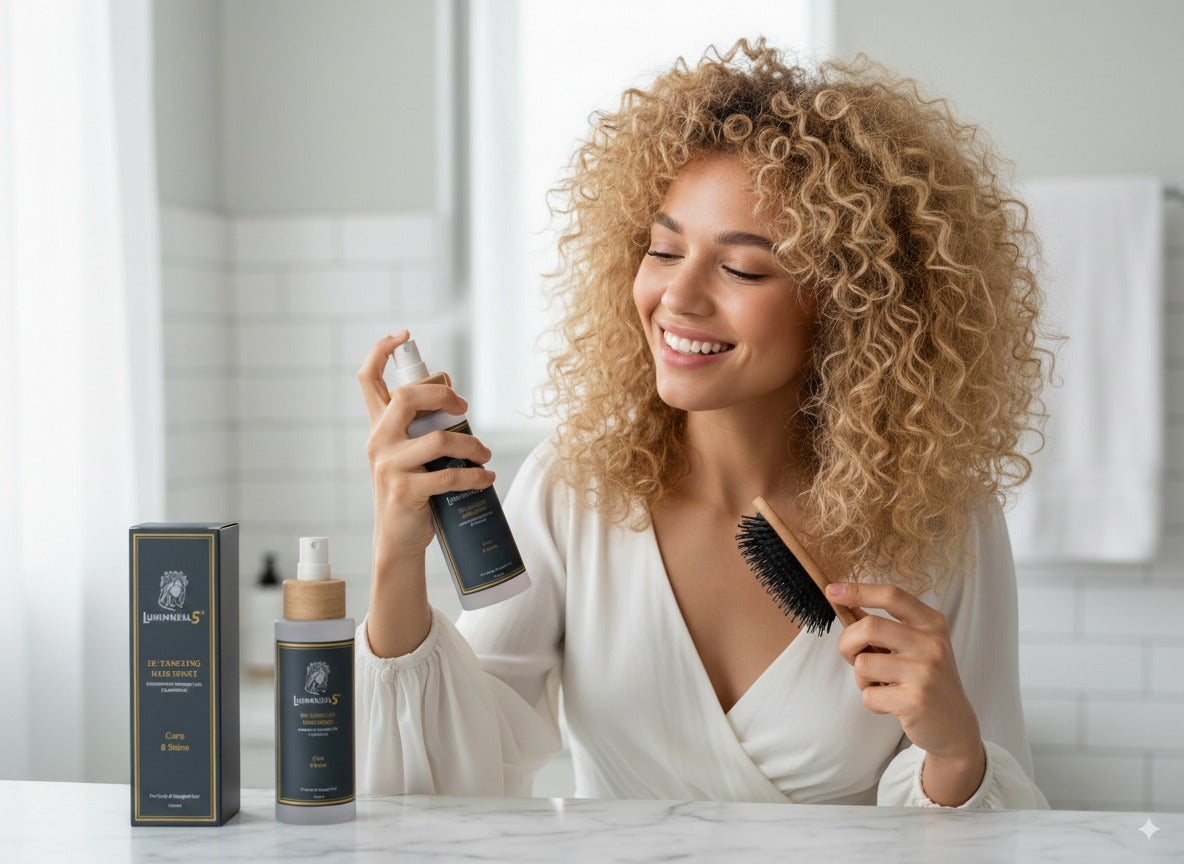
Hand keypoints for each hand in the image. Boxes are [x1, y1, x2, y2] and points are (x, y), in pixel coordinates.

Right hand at [357, 330, 495, 561]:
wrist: (398, 540)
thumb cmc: (412, 491)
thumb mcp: (412, 453)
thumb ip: (423, 422)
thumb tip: (450, 385)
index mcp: (379, 427)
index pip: (368, 379)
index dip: (380, 351)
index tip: (404, 335)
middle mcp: (378, 441)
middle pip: (406, 397)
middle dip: (442, 395)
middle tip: (464, 409)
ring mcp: (388, 466)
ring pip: (437, 439)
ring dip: (471, 445)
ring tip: (484, 455)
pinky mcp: (404, 491)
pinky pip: (448, 477)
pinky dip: (475, 476)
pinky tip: (486, 478)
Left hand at [827, 581, 985, 803]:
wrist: (954, 725)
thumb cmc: (925, 679)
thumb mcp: (916, 645)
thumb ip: (886, 626)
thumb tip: (847, 602)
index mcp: (932, 623)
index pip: (891, 596)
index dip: (858, 590)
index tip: (831, 591)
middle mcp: (932, 643)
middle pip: (869, 626)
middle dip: (847, 642)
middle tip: (852, 656)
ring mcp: (925, 672)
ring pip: (864, 663)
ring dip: (862, 678)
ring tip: (882, 685)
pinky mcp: (916, 700)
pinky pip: (869, 695)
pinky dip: (872, 700)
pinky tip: (891, 704)